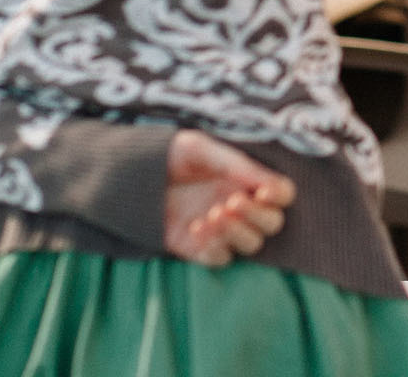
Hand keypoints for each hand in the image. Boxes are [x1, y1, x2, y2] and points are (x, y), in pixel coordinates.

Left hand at [165, 129, 292, 266]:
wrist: (125, 176)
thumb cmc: (167, 156)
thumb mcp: (202, 150)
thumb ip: (238, 166)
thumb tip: (272, 184)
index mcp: (244, 180)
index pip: (281, 194)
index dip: (279, 194)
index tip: (264, 191)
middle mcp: (238, 206)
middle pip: (272, 224)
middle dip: (257, 215)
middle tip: (231, 202)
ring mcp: (220, 229)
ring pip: (251, 244)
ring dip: (239, 232)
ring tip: (213, 214)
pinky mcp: (198, 248)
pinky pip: (220, 258)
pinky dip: (215, 246)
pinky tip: (196, 227)